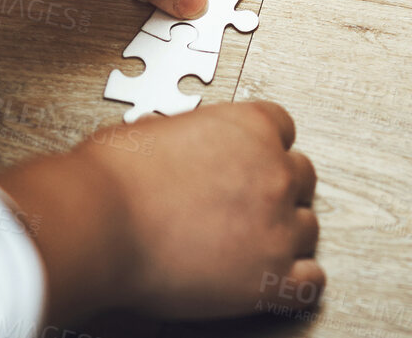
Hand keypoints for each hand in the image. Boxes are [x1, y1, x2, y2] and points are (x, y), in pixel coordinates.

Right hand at [0, 101, 321, 320]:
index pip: (283, 128)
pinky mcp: (271, 277)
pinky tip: (272, 281)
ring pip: (309, 228)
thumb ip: (190, 134)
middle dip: (275, 190)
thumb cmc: (115, 178)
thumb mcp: (157, 129)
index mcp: (251, 128)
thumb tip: (182, 142)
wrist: (100, 225)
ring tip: (249, 246)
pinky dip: (294, 283)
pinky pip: (310, 281)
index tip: (248, 165)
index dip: (262, 149)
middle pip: (301, 177)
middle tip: (244, 207)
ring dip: (284, 235)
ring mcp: (278, 226)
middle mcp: (274, 172)